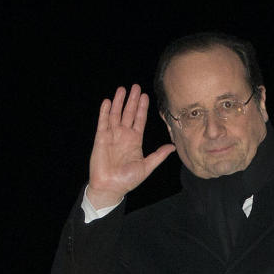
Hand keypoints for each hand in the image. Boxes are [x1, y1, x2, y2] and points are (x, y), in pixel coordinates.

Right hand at [87, 85, 175, 208]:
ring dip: (119, 102)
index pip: (139, 120)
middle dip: (132, 100)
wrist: (111, 186)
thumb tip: (173, 147)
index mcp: (135, 141)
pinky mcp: (101, 138)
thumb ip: (159, 155)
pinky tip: (108, 101)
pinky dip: (105, 112)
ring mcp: (112, 135)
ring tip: (122, 89)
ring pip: (116, 114)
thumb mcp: (147, 166)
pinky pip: (103, 122)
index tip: (145, 96)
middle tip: (135, 86)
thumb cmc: (128, 179)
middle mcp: (123, 136)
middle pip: (129, 114)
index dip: (142, 108)